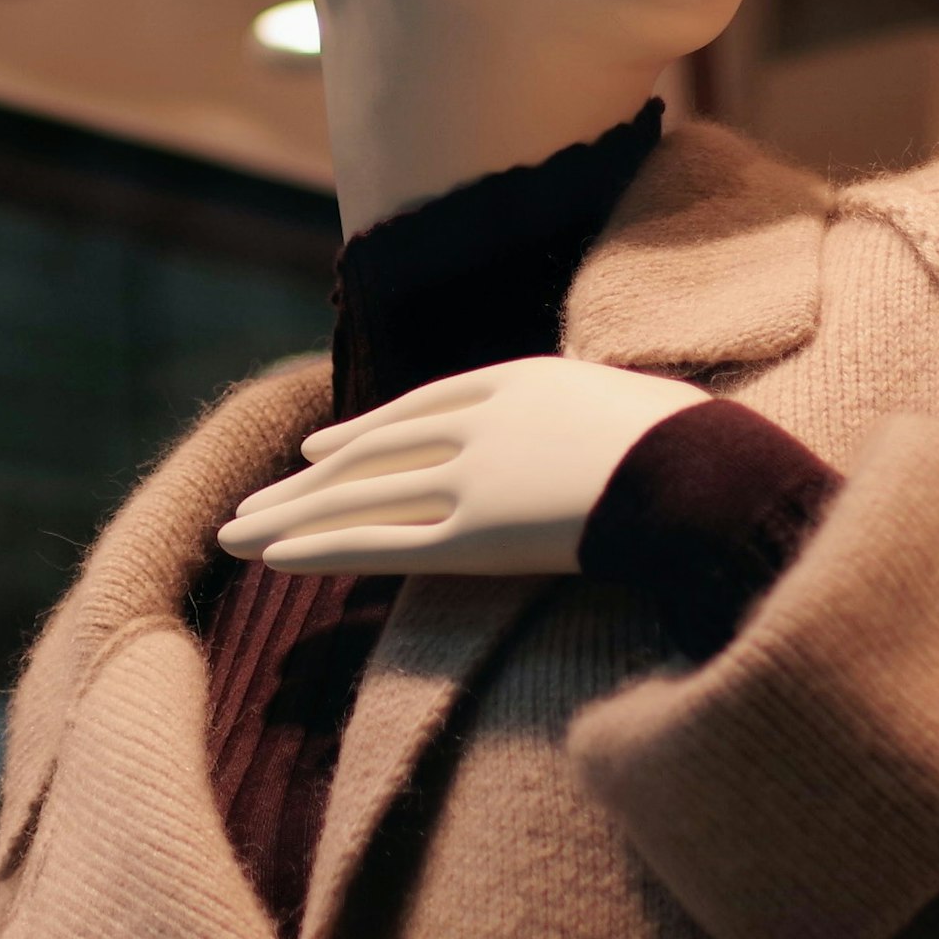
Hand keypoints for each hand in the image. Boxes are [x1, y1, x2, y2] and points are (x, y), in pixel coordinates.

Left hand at [219, 355, 704, 577]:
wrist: (706, 469)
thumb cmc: (698, 446)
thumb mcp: (633, 408)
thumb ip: (590, 421)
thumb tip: (607, 437)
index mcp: (515, 381)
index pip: (416, 412)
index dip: (360, 432)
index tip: (315, 449)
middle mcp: (478, 423)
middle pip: (369, 454)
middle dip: (301, 482)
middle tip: (244, 500)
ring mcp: (472, 475)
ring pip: (359, 498)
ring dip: (289, 515)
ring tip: (232, 532)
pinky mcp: (474, 534)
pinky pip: (383, 543)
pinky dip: (323, 548)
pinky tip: (275, 558)